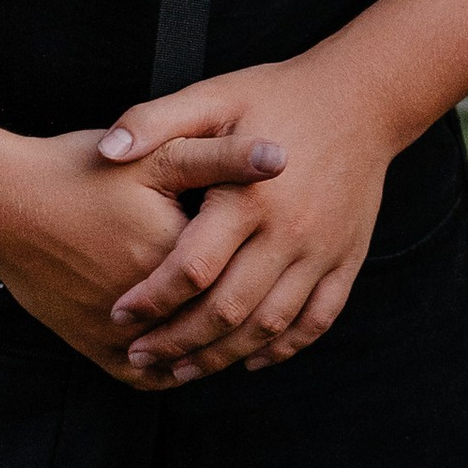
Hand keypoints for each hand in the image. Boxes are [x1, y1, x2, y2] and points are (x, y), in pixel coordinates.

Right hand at [0, 120, 283, 387]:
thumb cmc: (74, 172)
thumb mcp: (151, 156)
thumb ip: (217, 158)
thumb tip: (281, 155)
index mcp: (178, 255)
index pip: (244, 275)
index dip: (266, 269)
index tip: (278, 257)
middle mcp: (154, 304)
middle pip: (218, 323)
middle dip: (246, 316)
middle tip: (267, 300)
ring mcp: (121, 333)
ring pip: (186, 359)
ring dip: (210, 353)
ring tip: (229, 332)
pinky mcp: (92, 345)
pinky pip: (142, 376)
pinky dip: (165, 371)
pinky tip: (179, 356)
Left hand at [98, 57, 387, 380]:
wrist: (362, 99)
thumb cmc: (275, 95)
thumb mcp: (211, 96)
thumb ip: (154, 122)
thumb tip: (106, 152)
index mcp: (248, 196)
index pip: (193, 267)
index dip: (152, 298)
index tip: (120, 316)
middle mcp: (289, 232)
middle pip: (229, 309)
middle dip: (179, 341)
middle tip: (140, 358)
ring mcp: (322, 251)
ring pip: (271, 325)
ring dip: (224, 356)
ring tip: (182, 371)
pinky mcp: (346, 260)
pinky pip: (316, 320)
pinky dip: (283, 348)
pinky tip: (251, 360)